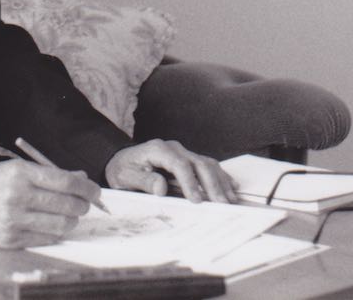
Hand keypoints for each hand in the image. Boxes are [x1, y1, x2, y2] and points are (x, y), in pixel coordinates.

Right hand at [0, 160, 98, 247]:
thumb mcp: (11, 170)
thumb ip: (46, 175)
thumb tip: (79, 179)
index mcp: (19, 173)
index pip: (66, 182)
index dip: (87, 187)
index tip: (95, 190)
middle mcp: (18, 196)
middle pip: (68, 204)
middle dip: (83, 205)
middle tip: (84, 203)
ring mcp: (14, 220)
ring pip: (61, 225)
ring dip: (71, 220)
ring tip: (68, 214)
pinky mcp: (10, 240)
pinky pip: (46, 239)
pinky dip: (55, 232)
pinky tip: (51, 224)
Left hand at [104, 140, 236, 202]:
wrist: (120, 160)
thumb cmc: (123, 170)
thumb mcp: (125, 177)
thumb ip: (143, 181)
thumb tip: (161, 188)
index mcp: (158, 150)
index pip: (179, 165)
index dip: (190, 182)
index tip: (197, 200)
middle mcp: (174, 148)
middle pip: (199, 163)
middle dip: (212, 184)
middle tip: (222, 204)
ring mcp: (182, 152)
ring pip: (207, 164)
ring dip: (220, 182)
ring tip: (230, 200)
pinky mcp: (188, 159)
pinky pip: (208, 165)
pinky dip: (220, 176)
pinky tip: (231, 188)